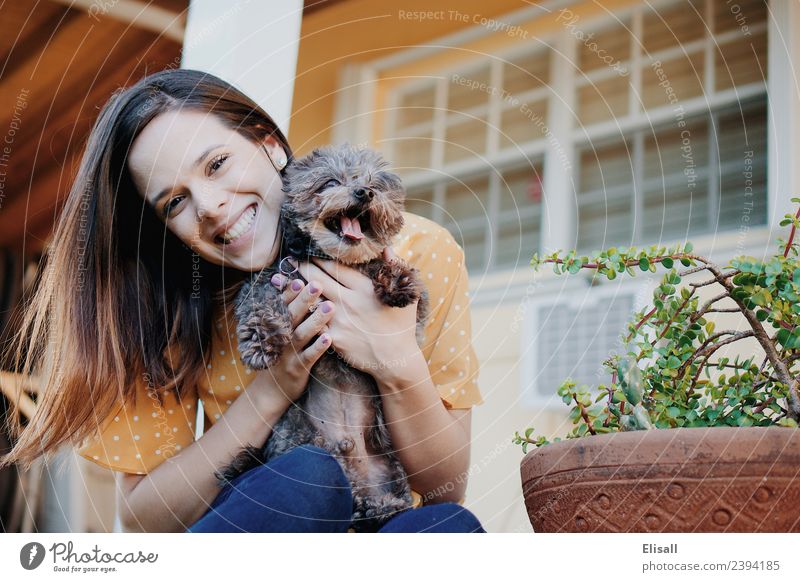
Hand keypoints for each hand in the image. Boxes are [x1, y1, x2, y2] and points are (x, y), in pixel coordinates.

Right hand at [251, 271, 334, 405]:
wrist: (271, 390)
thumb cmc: (280, 354)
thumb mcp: (277, 333)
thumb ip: (286, 313)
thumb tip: (292, 284)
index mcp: (274, 326)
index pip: (281, 305)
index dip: (290, 292)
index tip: (301, 278)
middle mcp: (279, 337)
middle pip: (291, 315)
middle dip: (304, 300)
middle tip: (318, 285)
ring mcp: (288, 353)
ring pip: (301, 334)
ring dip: (315, 320)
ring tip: (330, 307)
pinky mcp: (298, 369)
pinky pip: (309, 356)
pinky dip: (318, 347)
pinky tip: (329, 337)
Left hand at [297, 247, 420, 374]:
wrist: (396, 358)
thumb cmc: (401, 326)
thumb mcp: (405, 294)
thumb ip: (395, 268)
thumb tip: (386, 248)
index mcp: (363, 288)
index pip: (334, 267)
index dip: (319, 258)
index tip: (309, 252)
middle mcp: (348, 301)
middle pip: (317, 279)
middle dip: (302, 267)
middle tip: (291, 260)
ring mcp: (339, 320)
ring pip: (311, 300)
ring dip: (296, 290)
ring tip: (283, 280)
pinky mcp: (333, 338)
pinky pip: (313, 323)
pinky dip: (301, 315)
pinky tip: (290, 309)